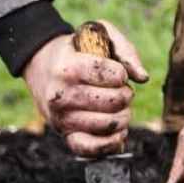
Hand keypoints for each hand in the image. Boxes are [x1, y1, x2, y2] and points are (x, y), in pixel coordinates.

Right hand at [22, 21, 147, 156]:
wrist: (41, 66)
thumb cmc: (76, 50)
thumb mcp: (98, 33)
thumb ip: (125, 49)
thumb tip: (142, 78)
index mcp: (68, 67)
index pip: (113, 76)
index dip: (122, 74)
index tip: (115, 72)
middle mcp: (61, 95)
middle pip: (114, 101)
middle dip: (125, 95)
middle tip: (119, 91)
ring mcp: (61, 117)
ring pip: (109, 124)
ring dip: (123, 116)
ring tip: (118, 107)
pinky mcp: (65, 135)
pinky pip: (91, 149)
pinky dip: (111, 143)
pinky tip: (118, 132)